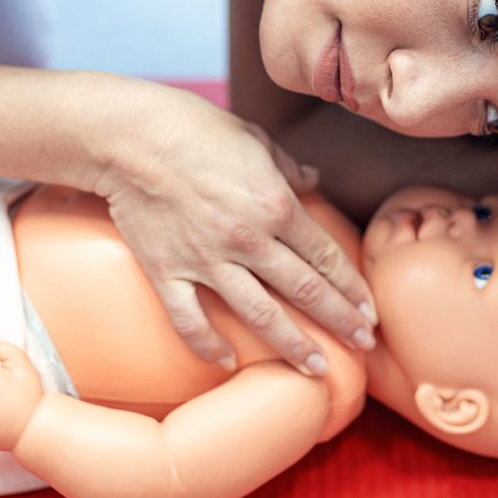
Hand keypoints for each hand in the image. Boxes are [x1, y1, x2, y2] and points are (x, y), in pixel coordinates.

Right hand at [92, 80, 377, 375]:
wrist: (128, 137)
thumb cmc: (194, 128)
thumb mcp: (255, 139)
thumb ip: (289, 169)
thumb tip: (315, 179)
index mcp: (275, 205)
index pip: (326, 257)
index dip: (352, 288)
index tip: (369, 311)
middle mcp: (248, 239)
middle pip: (304, 291)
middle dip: (339, 321)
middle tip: (363, 344)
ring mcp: (206, 260)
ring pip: (259, 315)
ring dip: (292, 345)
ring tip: (315, 369)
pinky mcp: (167, 272)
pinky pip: (190, 320)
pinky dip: (208, 345)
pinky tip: (227, 361)